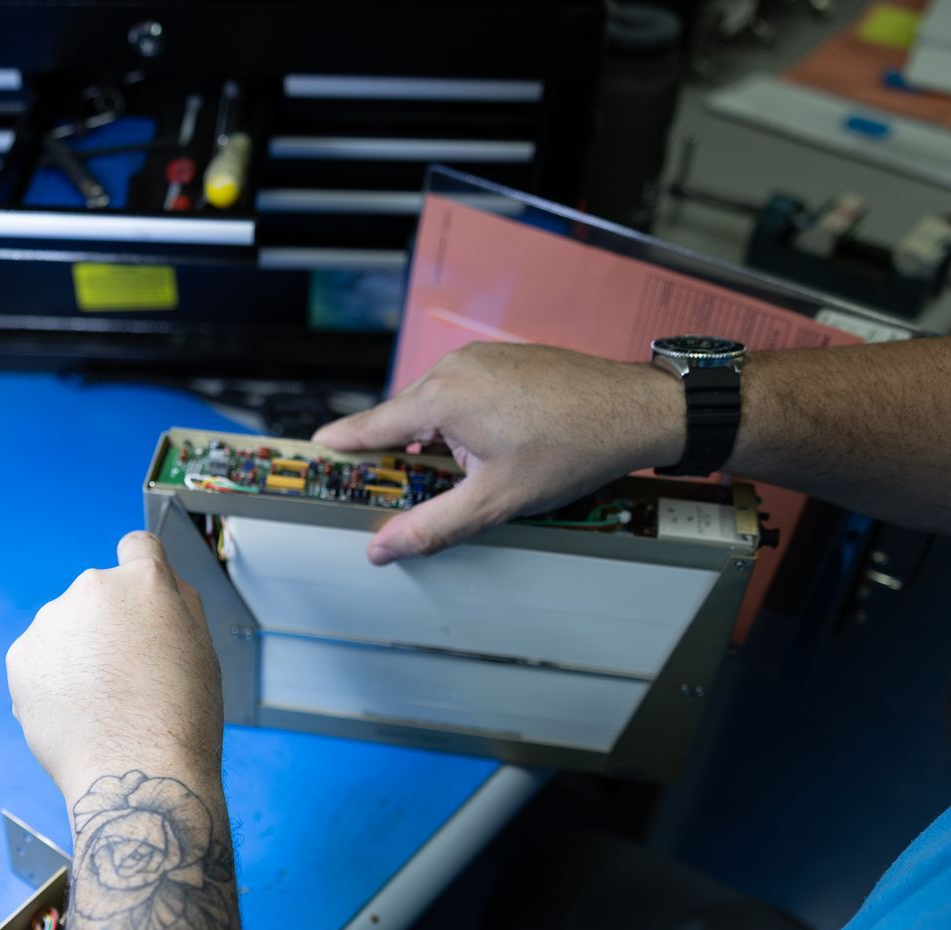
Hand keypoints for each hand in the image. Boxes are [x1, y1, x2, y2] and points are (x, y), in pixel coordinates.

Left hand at [7, 531, 223, 799]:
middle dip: (109, 625)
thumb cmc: (178, 720)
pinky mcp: (21, 656)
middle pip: (100, 596)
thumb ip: (179, 604)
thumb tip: (160, 582)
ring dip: (78, 653)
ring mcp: (51, 621)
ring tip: (101, 704)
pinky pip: (40, 659)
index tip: (140, 598)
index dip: (143, 573)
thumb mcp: (201, 649)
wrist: (135, 772)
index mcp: (143, 581)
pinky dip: (52, 680)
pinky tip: (76, 713)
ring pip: (67, 629)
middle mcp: (93, 588)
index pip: (138, 548)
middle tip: (128, 676)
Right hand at [312, 343, 682, 563]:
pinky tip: (485, 451)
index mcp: (442, 397)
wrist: (638, 410)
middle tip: (388, 492)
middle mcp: (455, 368)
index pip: (369, 426)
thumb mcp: (495, 501)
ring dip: (432, 441)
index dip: (338, 447)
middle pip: (400, 417)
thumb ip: (431, 526)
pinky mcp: (504, 360)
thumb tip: (382, 548)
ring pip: (433, 406)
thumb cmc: (572, 449)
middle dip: (394, 455)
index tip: (312, 457)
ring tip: (455, 478)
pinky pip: (462, 393)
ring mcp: (481, 359)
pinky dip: (459, 422)